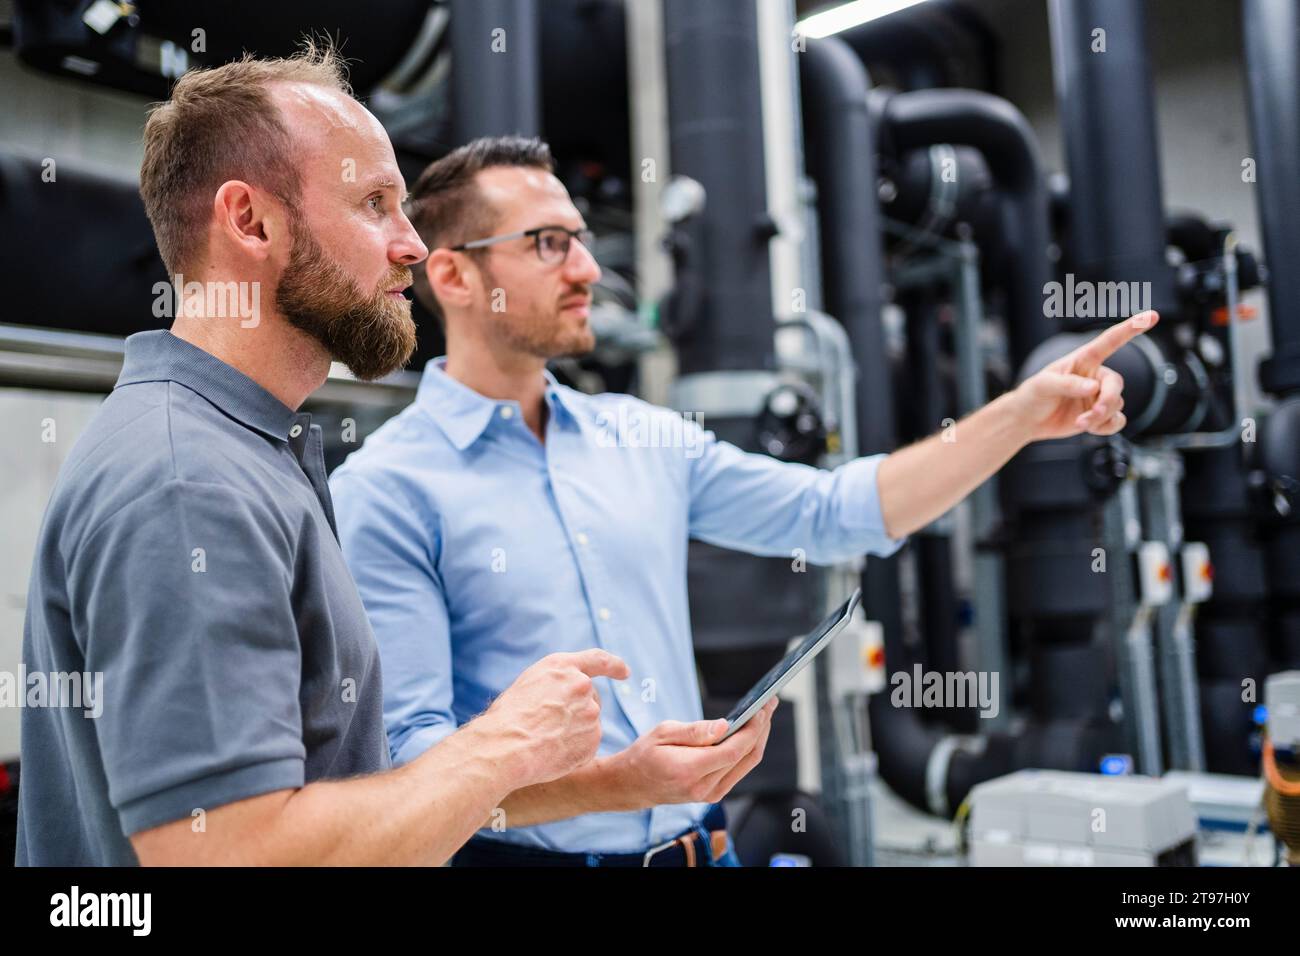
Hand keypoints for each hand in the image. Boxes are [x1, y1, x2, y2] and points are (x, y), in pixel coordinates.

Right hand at [478, 649, 628, 787]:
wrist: (506, 746)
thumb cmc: (506, 718)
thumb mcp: (528, 685)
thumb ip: (555, 685)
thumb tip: (566, 699)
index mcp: (562, 666)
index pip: (597, 659)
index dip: (614, 665)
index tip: (624, 672)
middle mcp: (581, 685)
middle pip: (591, 699)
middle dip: (580, 712)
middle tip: (552, 727)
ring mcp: (591, 712)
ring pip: (588, 724)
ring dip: (573, 733)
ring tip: (544, 740)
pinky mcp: (593, 739)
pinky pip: (587, 746)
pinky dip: (574, 751)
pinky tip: (552, 754)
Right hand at [604, 699, 777, 809]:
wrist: (630, 785)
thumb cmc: (643, 754)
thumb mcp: (663, 733)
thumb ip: (696, 731)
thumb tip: (725, 725)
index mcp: (689, 771)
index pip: (732, 751)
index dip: (752, 730)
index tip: (762, 708)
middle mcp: (703, 788)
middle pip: (745, 758)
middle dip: (761, 729)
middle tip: (769, 704)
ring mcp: (709, 795)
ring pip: (745, 765)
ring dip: (757, 739)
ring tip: (764, 714)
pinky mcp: (712, 794)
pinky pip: (737, 770)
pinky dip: (747, 750)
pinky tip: (750, 731)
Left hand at [1010, 310, 1158, 441]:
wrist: (1028, 420)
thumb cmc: (1033, 394)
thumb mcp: (1044, 385)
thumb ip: (1067, 384)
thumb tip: (1094, 387)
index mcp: (1083, 360)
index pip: (1110, 341)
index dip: (1130, 328)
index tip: (1152, 316)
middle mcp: (1095, 376)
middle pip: (1116, 384)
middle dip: (1107, 400)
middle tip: (1092, 414)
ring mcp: (1098, 396)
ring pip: (1116, 405)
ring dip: (1100, 417)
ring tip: (1080, 422)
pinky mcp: (1099, 415)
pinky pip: (1116, 421)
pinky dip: (1106, 427)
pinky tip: (1090, 429)